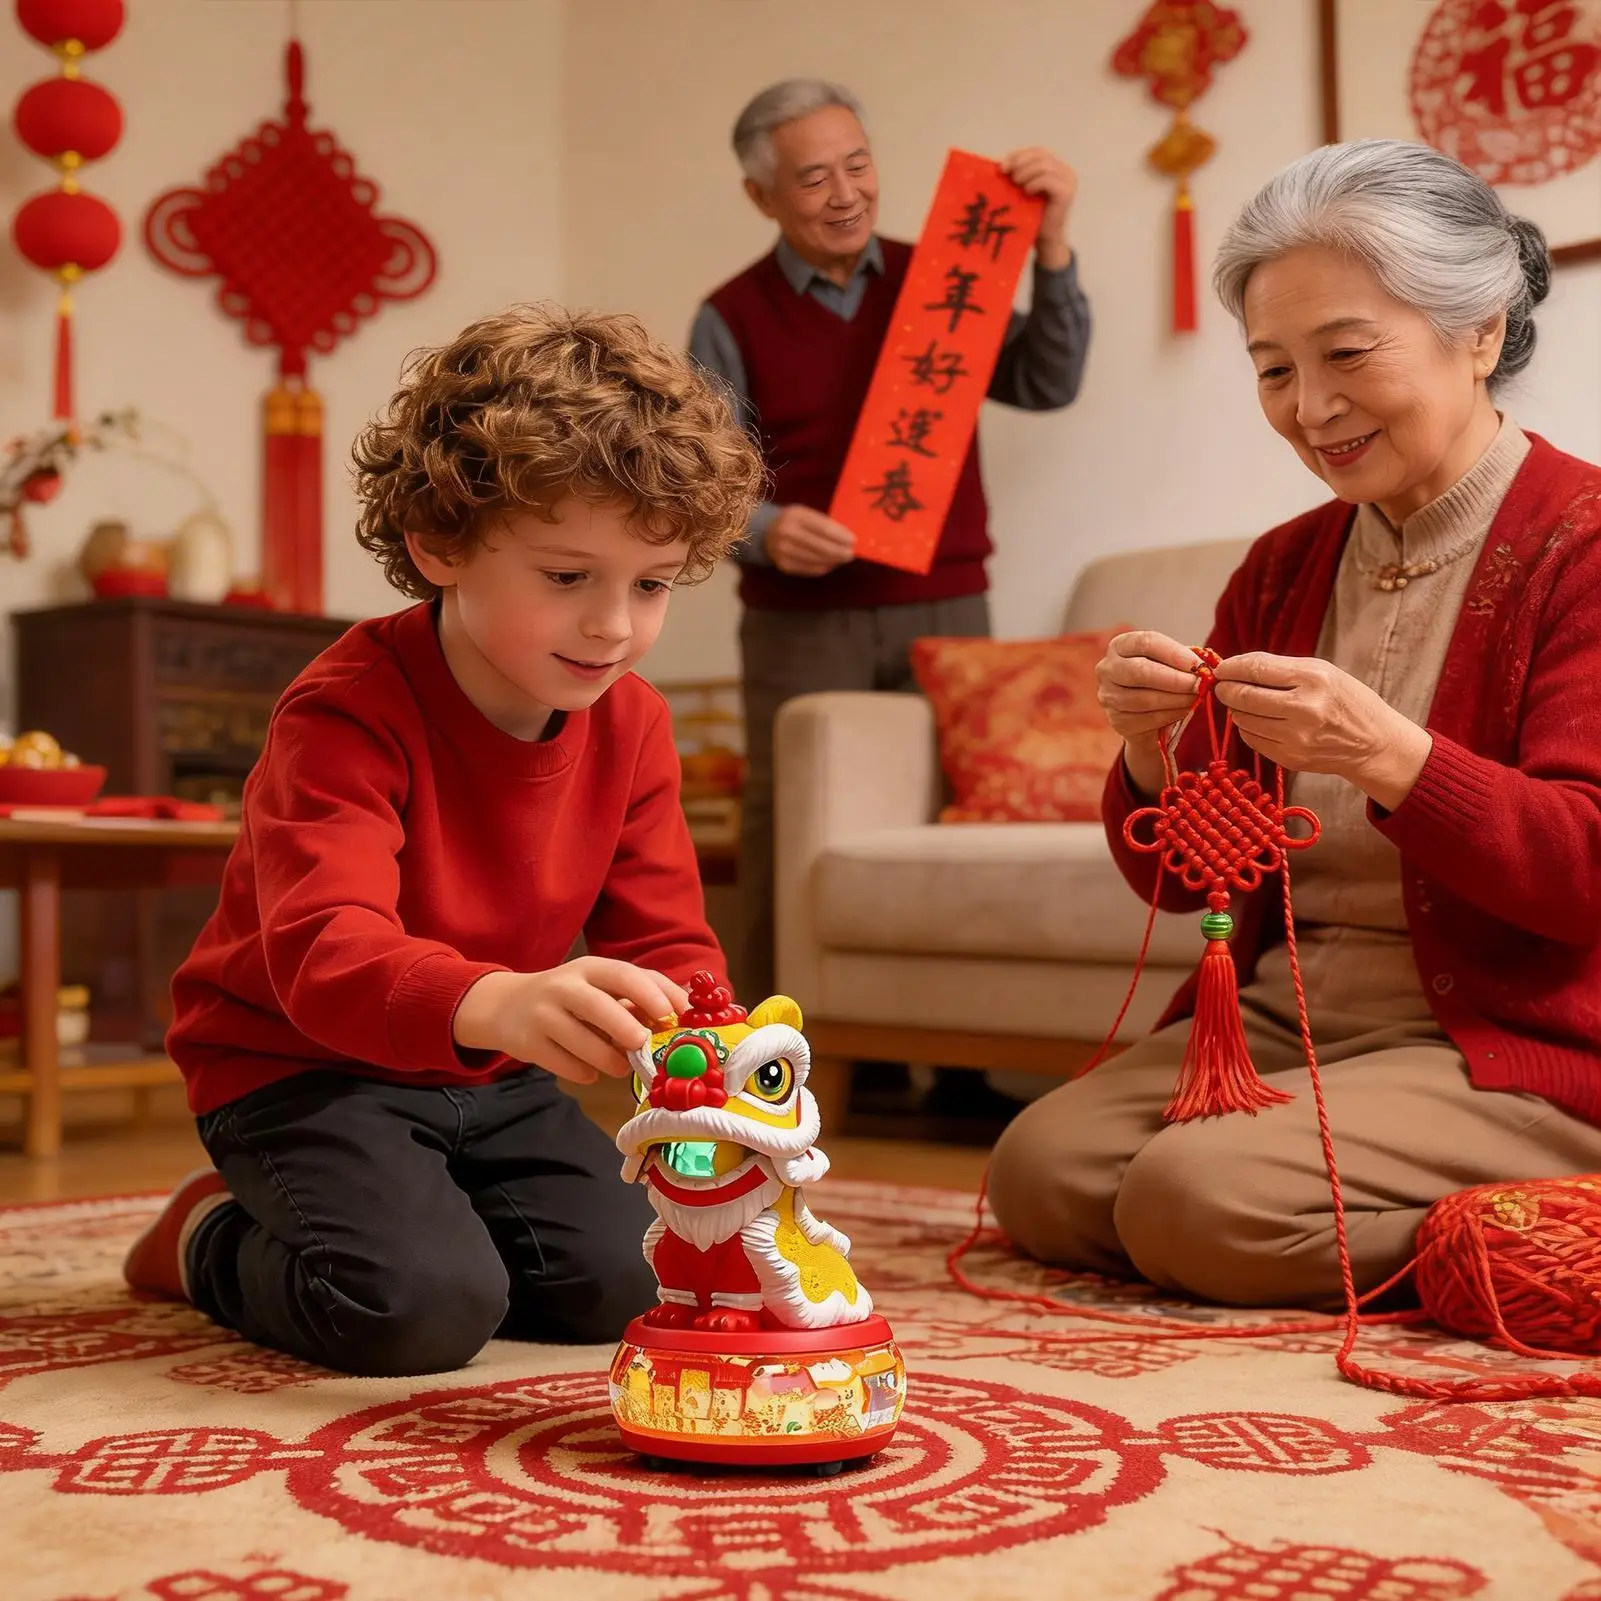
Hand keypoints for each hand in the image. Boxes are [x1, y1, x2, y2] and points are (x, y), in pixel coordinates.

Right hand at [454, 958, 688, 1083]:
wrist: (506, 1006)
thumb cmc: (571, 997)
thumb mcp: (599, 986)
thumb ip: (638, 995)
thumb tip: (685, 1012)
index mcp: (590, 968)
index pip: (624, 974)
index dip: (651, 994)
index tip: (674, 1015)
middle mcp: (564, 986)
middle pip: (597, 1005)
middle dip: (625, 1027)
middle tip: (644, 1044)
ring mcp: (542, 1014)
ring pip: (579, 1039)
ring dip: (608, 1059)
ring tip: (621, 1067)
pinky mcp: (528, 1043)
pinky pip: (562, 1063)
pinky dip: (583, 1072)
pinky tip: (590, 1071)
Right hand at [766, 504, 854, 576]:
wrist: (765, 533)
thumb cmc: (793, 521)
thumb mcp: (805, 514)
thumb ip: (824, 523)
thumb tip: (847, 538)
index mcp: (795, 516)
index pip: (823, 528)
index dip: (840, 536)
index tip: (854, 540)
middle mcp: (787, 533)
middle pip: (820, 546)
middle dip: (840, 551)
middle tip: (852, 554)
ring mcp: (784, 551)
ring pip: (816, 560)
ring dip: (834, 560)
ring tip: (844, 558)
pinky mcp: (785, 566)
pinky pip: (810, 569)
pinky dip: (824, 567)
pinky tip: (832, 563)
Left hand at [999, 147, 1077, 268]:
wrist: (1045, 240)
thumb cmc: (1032, 217)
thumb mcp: (1022, 192)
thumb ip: (1018, 176)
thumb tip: (999, 164)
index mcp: (1054, 167)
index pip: (1036, 152)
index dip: (1018, 155)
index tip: (1002, 165)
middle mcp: (1064, 171)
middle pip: (1040, 155)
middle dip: (1020, 161)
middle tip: (1006, 173)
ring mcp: (1068, 180)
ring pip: (1044, 165)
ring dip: (1026, 171)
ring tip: (1016, 183)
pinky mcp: (1067, 192)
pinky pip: (1048, 179)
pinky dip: (1035, 182)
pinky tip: (1027, 191)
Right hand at [1096, 630, 1207, 794]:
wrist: (1146, 714)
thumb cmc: (1161, 679)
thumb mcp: (1170, 663)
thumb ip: (1184, 660)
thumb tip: (1204, 667)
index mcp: (1120, 645)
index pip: (1146, 642)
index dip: (1174, 653)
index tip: (1198, 664)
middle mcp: (1107, 668)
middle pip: (1139, 671)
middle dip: (1175, 679)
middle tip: (1200, 684)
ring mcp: (1108, 696)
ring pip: (1144, 699)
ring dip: (1176, 699)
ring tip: (1196, 697)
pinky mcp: (1116, 720)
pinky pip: (1147, 719)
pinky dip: (1171, 715)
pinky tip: (1185, 710)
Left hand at [1211, 652, 1432, 809]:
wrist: (1373, 742)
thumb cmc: (1345, 700)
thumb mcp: (1322, 672)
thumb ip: (1279, 668)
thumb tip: (1235, 667)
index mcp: (1314, 679)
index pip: (1257, 670)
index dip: (1231, 668)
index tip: (1221, 669)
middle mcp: (1304, 709)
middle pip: (1244, 697)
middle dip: (1226, 690)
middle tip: (1223, 686)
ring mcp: (1296, 737)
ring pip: (1243, 720)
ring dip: (1237, 710)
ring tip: (1245, 703)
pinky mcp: (1290, 758)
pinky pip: (1252, 740)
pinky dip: (1248, 728)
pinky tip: (1259, 721)